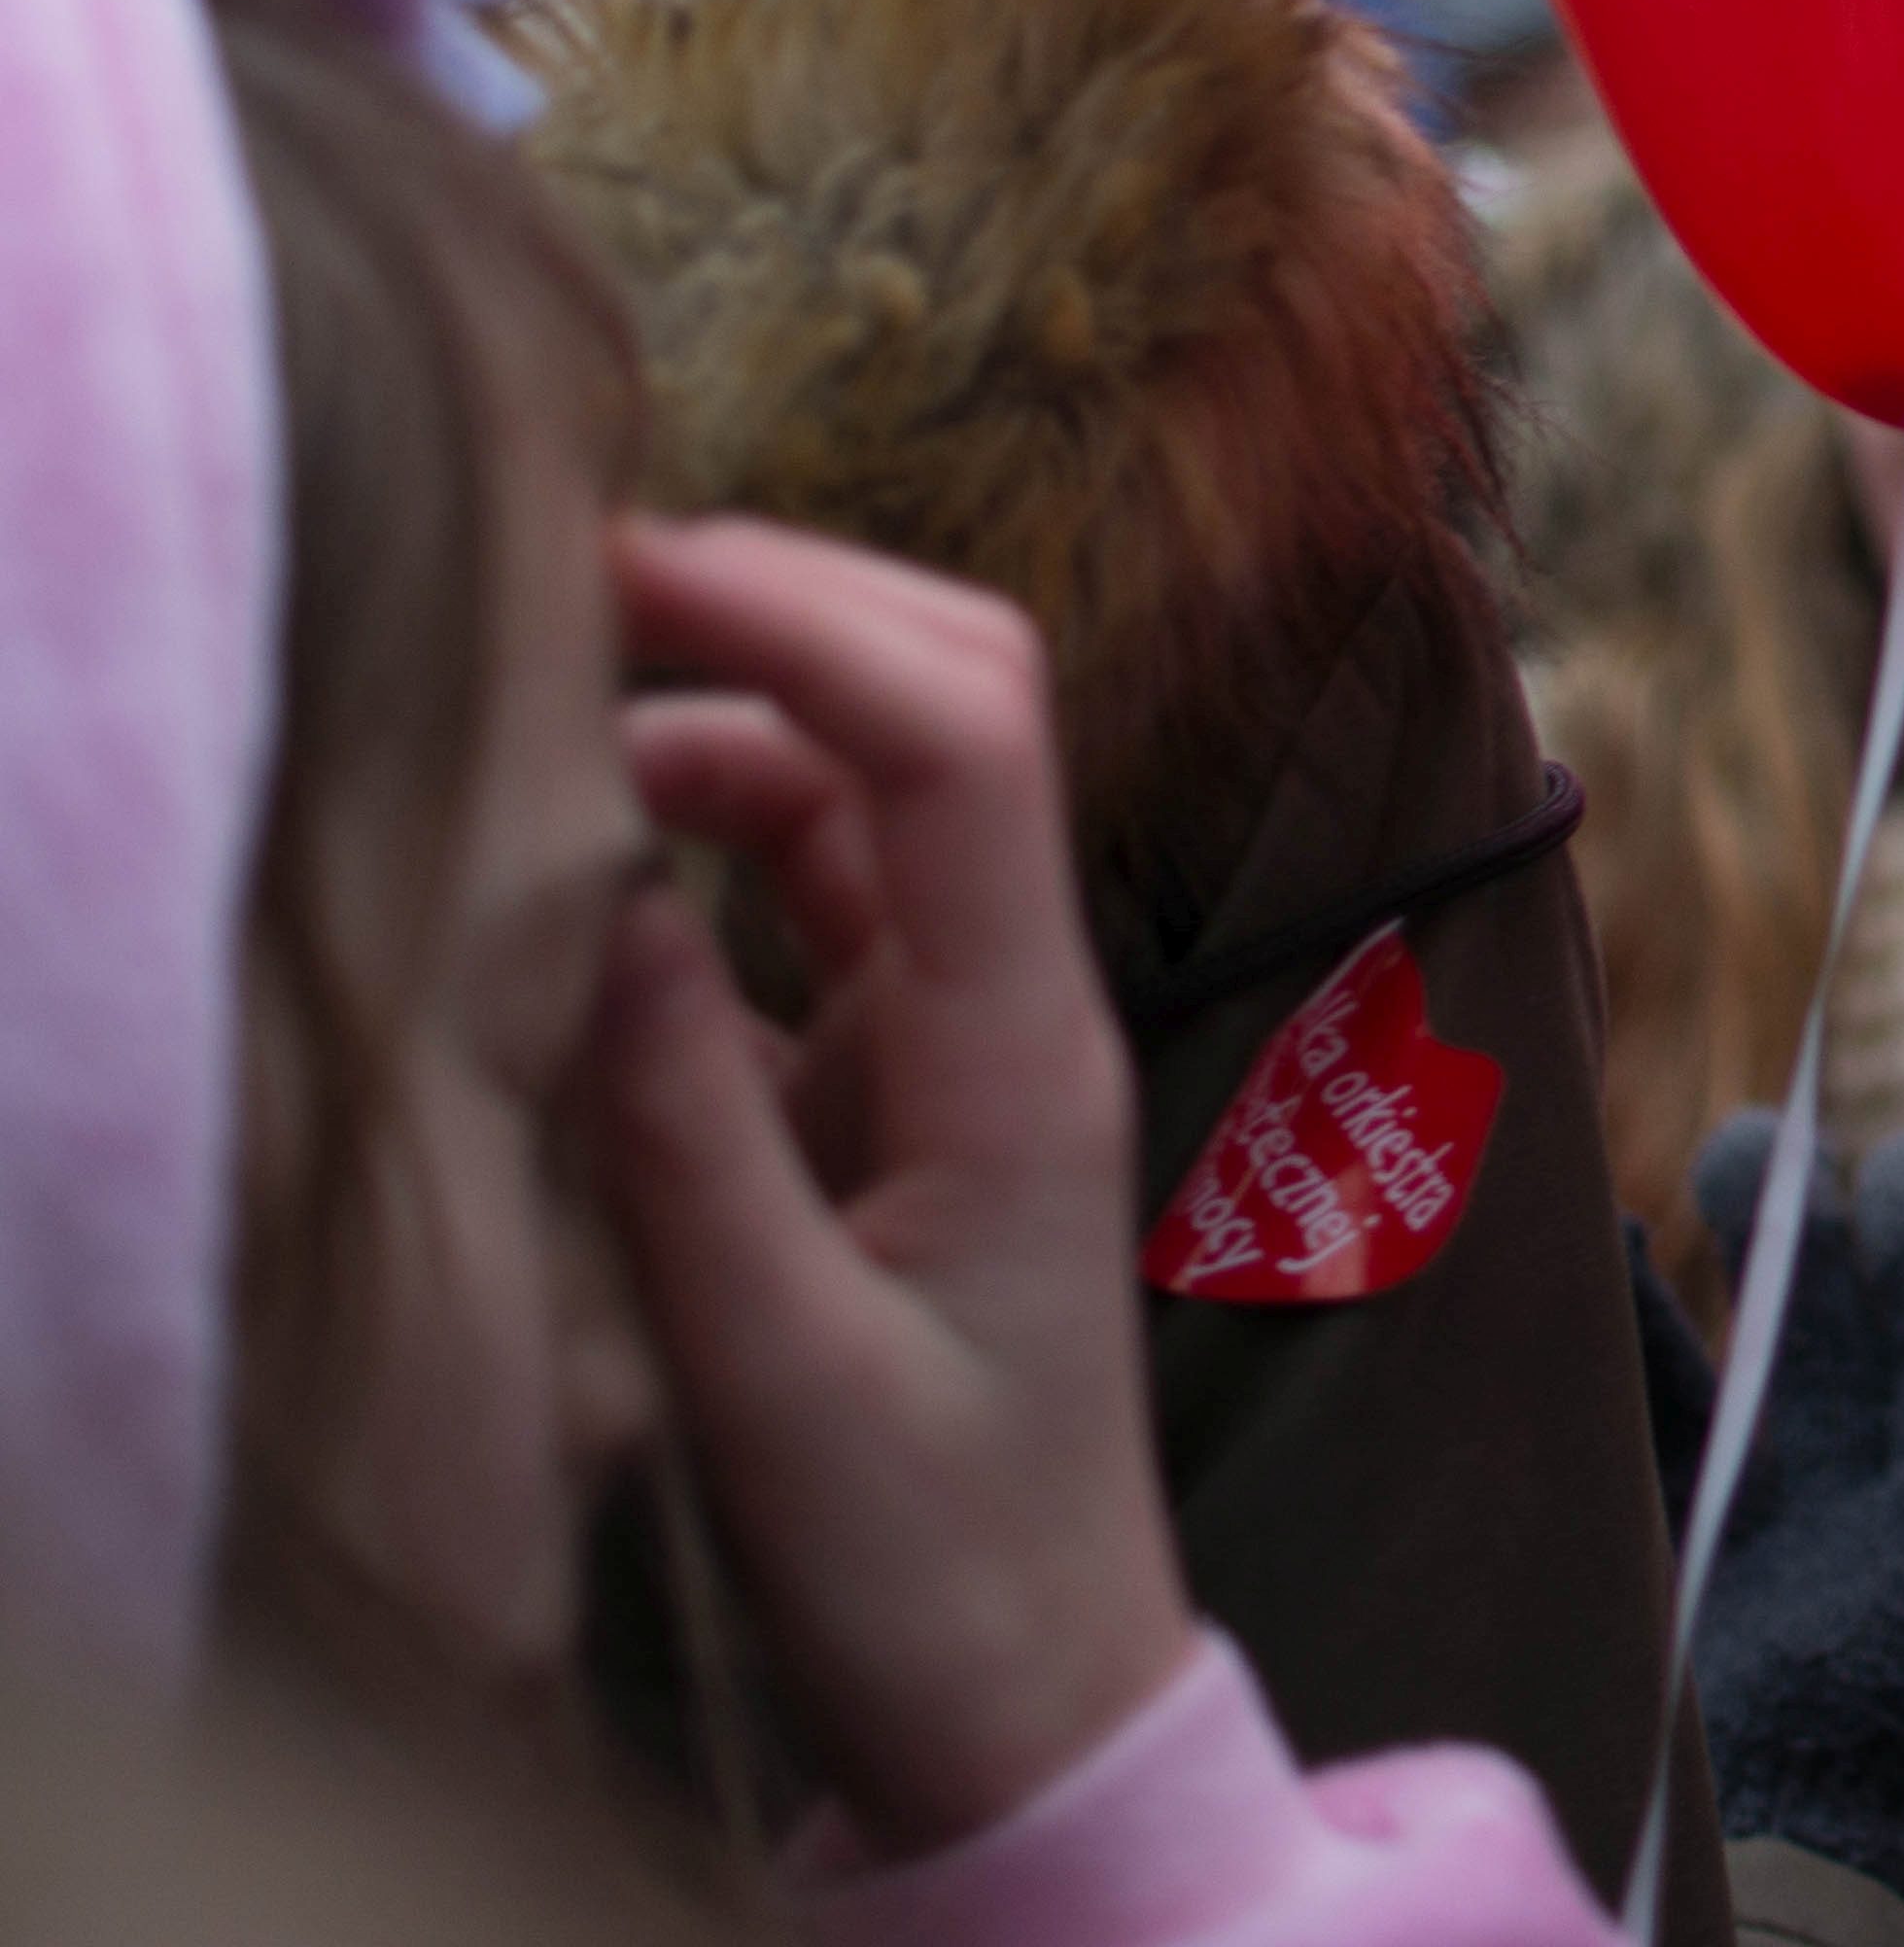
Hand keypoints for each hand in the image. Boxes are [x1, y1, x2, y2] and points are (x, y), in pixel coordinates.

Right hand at [587, 517, 1199, 1855]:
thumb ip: (681, 1136)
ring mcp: (956, 1038)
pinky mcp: (891, 1092)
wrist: (1025, 1693)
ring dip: (717, 735)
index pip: (962, 739)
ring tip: (528, 759)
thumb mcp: (775, 1369)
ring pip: (857, 800)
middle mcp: (1008, 1005)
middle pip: (947, 706)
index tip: (630, 561)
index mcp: (1022, 1049)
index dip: (807, 617)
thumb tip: (602, 899)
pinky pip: (799, 915)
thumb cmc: (930, 1561)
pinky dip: (691, 864)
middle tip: (568, 587)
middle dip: (781, 612)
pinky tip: (570, 896)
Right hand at [1687, 1119, 1903, 1917]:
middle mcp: (1884, 1485)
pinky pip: (1650, 1417)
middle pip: (1851, 1318)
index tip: (1903, 1173)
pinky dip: (1624, 1341)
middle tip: (1768, 1134)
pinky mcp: (1684, 1544)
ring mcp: (1780, 1514)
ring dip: (1722, 1261)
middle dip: (1815, 1220)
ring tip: (1700, 1167)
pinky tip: (1604, 1271)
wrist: (1800, 1823)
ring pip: (1751, 1353)